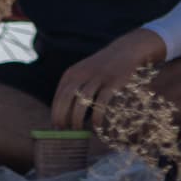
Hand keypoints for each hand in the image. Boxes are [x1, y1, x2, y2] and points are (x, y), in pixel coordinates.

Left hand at [50, 30, 167, 130]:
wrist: (124, 51)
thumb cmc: (101, 67)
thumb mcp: (82, 72)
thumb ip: (72, 87)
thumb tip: (63, 114)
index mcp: (72, 73)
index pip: (59, 96)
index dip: (56, 112)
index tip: (56, 126)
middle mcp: (82, 74)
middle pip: (67, 98)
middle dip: (63, 116)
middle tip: (64, 130)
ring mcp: (98, 78)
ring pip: (82, 100)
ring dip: (77, 117)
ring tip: (77, 128)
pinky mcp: (113, 83)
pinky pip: (101, 102)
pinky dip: (96, 115)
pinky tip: (95, 125)